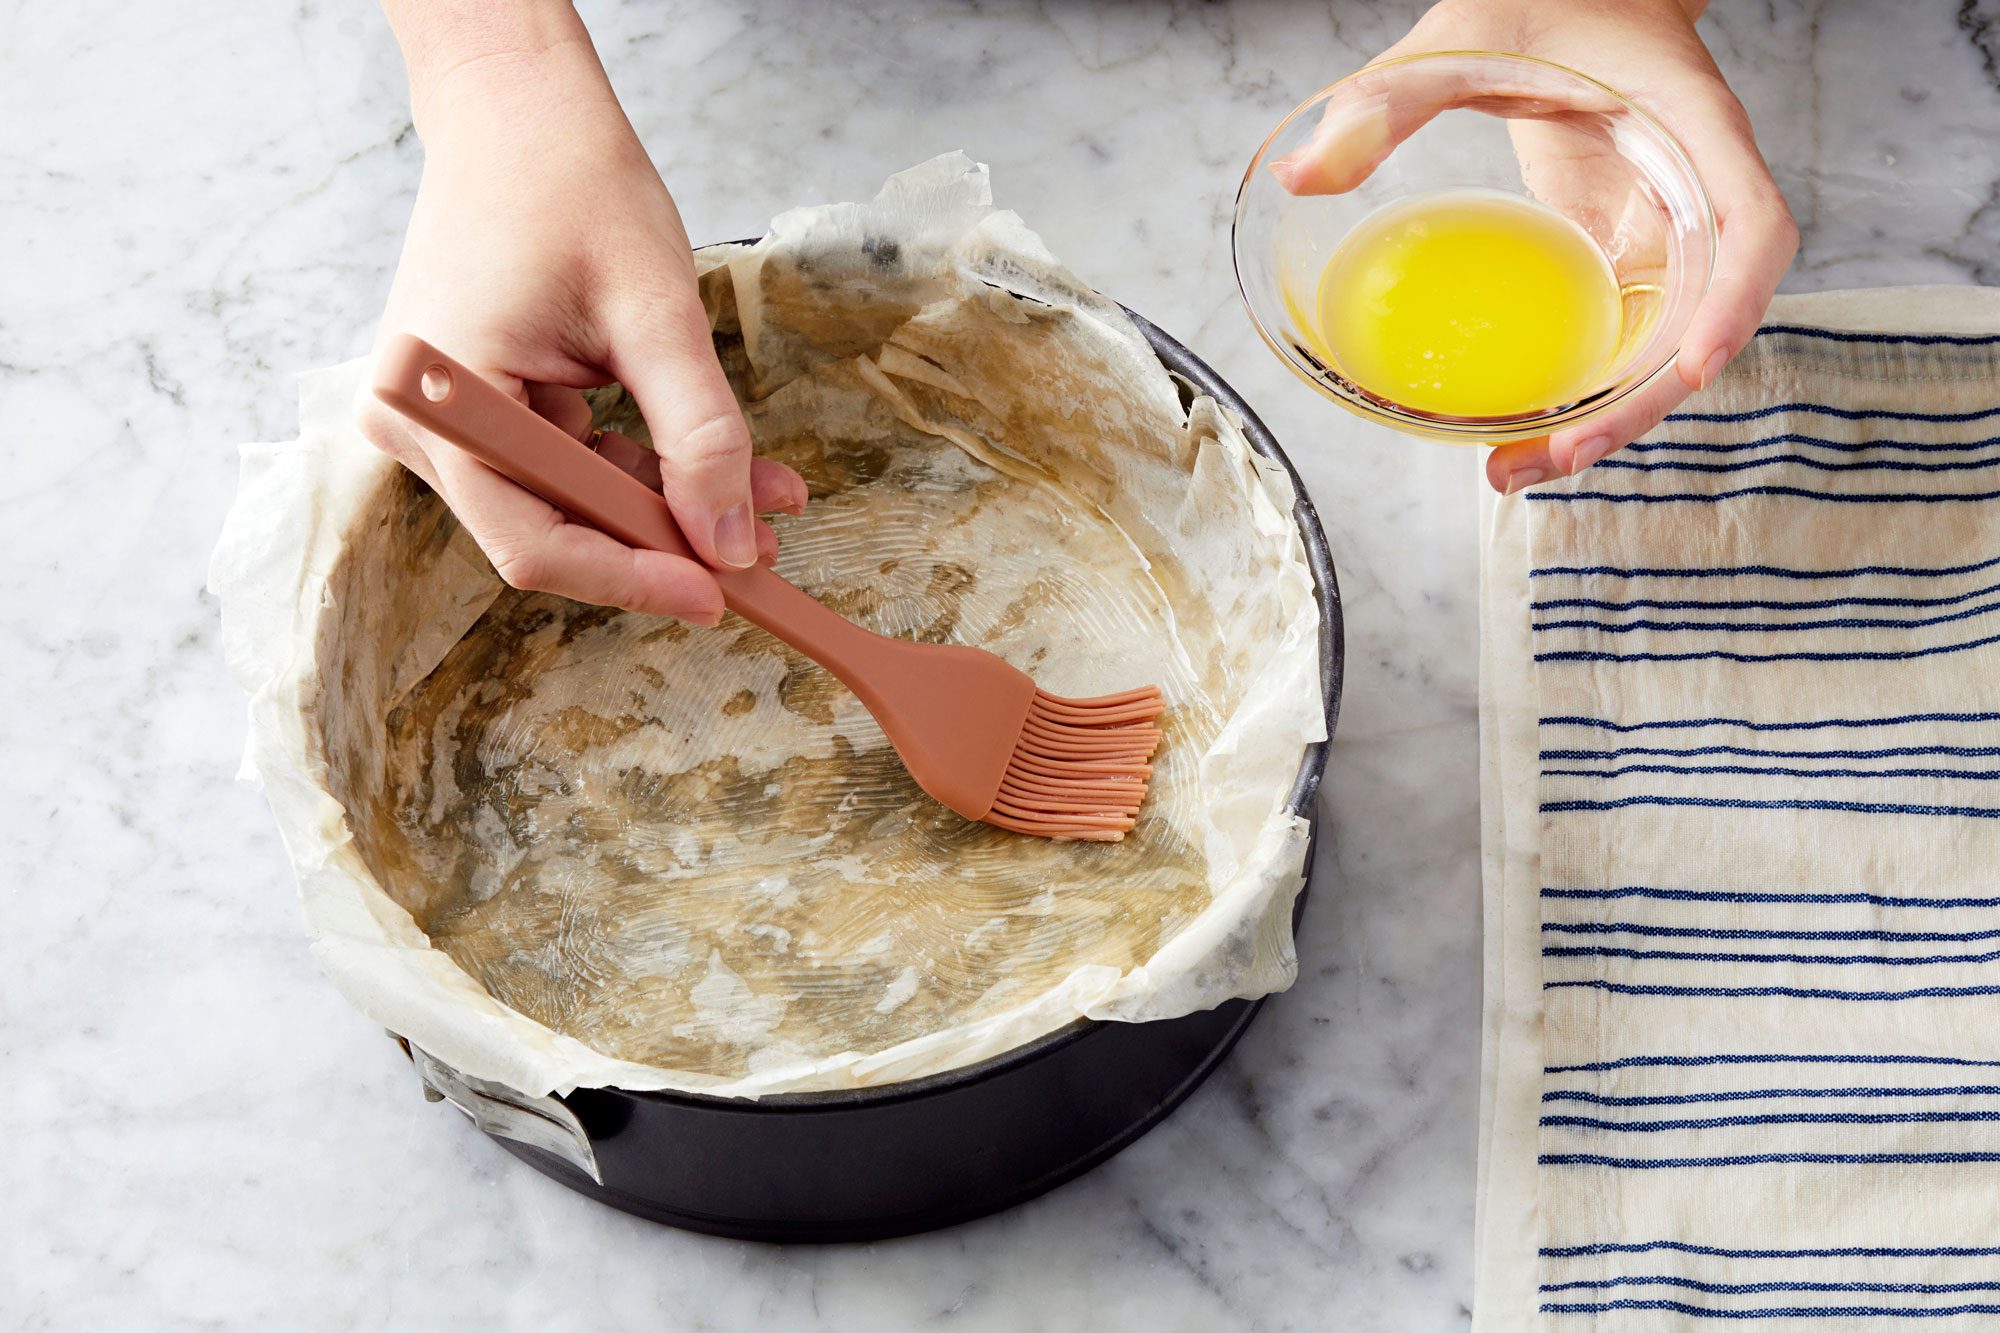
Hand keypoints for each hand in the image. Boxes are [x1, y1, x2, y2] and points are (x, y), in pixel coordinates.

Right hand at [359, 2, 805, 623]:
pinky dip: (645, 470)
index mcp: (442, 402)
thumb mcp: (657, 313)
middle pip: (552, 530)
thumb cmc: (572, 185)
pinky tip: (727, 472)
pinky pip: (568, 465)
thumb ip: (698, 434)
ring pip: (571, 503)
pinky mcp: (482, 411)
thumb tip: (730, 542)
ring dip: (670, 507)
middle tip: (760, 558)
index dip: (632, 578)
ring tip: (766, 505)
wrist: (521, 112)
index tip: (718, 594)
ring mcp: (447, 422)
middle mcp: (423, 426)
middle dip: (664, 544)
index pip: (536, 540)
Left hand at [1276, 0, 1797, 492]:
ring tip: (1516, 469)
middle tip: (1554, 456)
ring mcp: (1662, 231)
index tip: (1694, 367)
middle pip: (1703, 318)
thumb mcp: (1459, 35)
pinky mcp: (1621, 251)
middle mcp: (1695, 193)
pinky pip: (1620, 335)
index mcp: (1691, 128)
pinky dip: (1583, 389)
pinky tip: (1522, 429)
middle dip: (1640, 403)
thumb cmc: (1543, 1)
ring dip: (1606, 416)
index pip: (1754, 224)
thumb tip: (1301, 173)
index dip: (1733, 301)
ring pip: (1661, 346)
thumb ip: (1389, 97)